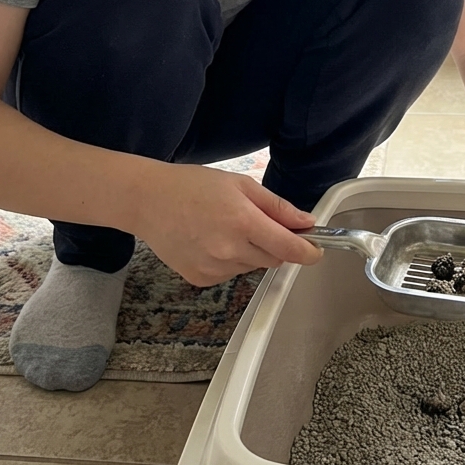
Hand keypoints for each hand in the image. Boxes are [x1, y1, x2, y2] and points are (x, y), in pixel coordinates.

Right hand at [131, 162, 322, 286]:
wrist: (148, 202)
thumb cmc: (192, 186)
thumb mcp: (240, 185)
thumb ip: (276, 207)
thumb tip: (306, 222)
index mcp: (243, 221)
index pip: (289, 248)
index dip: (308, 251)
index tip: (317, 250)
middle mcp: (230, 250)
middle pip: (273, 258)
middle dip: (274, 244)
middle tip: (255, 223)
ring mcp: (214, 268)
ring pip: (252, 266)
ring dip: (250, 252)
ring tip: (225, 228)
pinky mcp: (201, 279)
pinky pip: (230, 273)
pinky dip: (229, 261)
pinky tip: (211, 241)